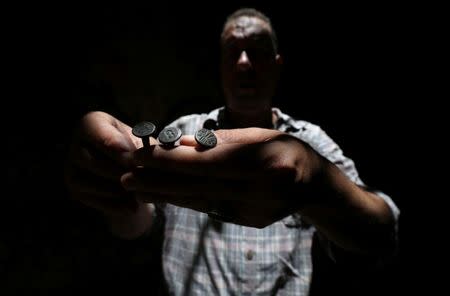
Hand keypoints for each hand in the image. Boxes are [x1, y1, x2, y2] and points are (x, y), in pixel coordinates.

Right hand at [64, 111, 152, 217]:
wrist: (127, 169)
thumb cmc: (136, 148)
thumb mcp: (142, 142)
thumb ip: (143, 148)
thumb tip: (145, 161)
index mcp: (92, 123)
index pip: (98, 133)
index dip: (115, 144)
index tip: (129, 155)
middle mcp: (76, 143)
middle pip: (94, 160)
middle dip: (121, 171)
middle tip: (141, 178)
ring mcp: (71, 167)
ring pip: (94, 182)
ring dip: (119, 190)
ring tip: (139, 192)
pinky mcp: (75, 188)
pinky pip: (94, 199)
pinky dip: (116, 204)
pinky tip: (132, 206)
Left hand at [121, 128, 323, 227]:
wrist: (312, 184)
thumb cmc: (284, 149)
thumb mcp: (258, 135)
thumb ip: (218, 142)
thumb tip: (179, 143)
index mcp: (265, 163)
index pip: (207, 162)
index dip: (171, 160)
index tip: (141, 155)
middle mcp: (259, 191)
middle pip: (199, 186)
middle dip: (159, 181)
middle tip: (126, 176)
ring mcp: (254, 211)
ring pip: (200, 201)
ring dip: (166, 194)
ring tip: (136, 187)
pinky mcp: (248, 221)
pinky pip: (209, 208)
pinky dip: (184, 200)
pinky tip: (163, 195)